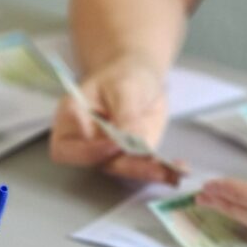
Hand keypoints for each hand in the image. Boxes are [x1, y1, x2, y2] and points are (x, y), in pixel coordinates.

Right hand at [46, 59, 180, 183]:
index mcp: (72, 121)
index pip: (68, 149)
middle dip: (128, 166)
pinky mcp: (132, 157)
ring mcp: (110, 153)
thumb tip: (131, 141)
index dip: (89, 153)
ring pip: (125, 169)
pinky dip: (162, 170)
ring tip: (173, 171)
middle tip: (153, 162)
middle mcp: (88, 143)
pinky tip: (178, 169)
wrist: (137, 76)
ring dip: (148, 172)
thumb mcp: (123, 86)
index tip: (115, 145)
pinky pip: (144, 167)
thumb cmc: (121, 74)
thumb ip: (126, 114)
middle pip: (100, 164)